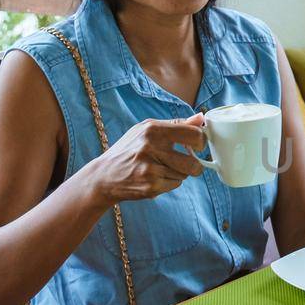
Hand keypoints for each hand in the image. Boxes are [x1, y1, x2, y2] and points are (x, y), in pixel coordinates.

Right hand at [84, 114, 206, 203]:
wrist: (104, 177)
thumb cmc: (128, 150)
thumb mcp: (146, 130)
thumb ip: (176, 124)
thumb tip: (200, 118)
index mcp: (153, 129)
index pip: (193, 134)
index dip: (201, 141)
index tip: (198, 145)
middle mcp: (151, 147)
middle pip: (193, 162)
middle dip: (195, 165)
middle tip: (189, 163)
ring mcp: (151, 168)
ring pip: (184, 174)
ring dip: (178, 174)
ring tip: (162, 169)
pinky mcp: (151, 186)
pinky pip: (175, 185)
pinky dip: (169, 183)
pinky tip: (154, 178)